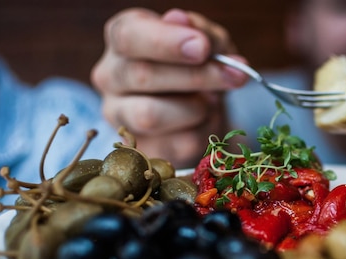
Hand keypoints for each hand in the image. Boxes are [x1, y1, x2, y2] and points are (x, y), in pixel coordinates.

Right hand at [91, 8, 249, 167]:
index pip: (129, 36)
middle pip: (141, 75)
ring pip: (150, 115)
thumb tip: (180, 20)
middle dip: (195, 76)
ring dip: (196, 108)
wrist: (207, 111)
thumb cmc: (201, 68)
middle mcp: (110, 76)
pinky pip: (175, 144)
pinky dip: (203, 131)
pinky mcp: (141, 150)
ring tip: (213, 101)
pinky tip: (207, 121)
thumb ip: (201, 33)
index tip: (201, 47)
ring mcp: (119, 116)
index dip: (166, 42)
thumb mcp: (210, 44)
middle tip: (235, 75)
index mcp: (123, 39)